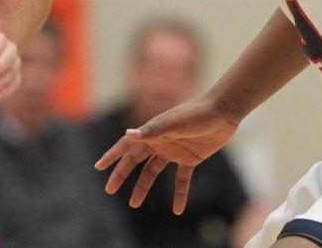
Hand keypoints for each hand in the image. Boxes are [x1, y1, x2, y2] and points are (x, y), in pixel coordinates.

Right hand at [95, 98, 239, 213]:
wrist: (223, 112)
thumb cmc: (196, 114)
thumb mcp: (173, 123)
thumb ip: (152, 131)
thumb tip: (128, 135)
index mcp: (152, 132)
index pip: (127, 145)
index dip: (112, 155)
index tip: (98, 166)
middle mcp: (160, 141)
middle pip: (135, 161)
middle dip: (121, 174)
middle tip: (110, 190)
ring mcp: (174, 151)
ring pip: (153, 172)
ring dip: (143, 187)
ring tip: (134, 204)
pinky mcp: (190, 159)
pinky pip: (181, 180)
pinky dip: (179, 194)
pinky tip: (177, 210)